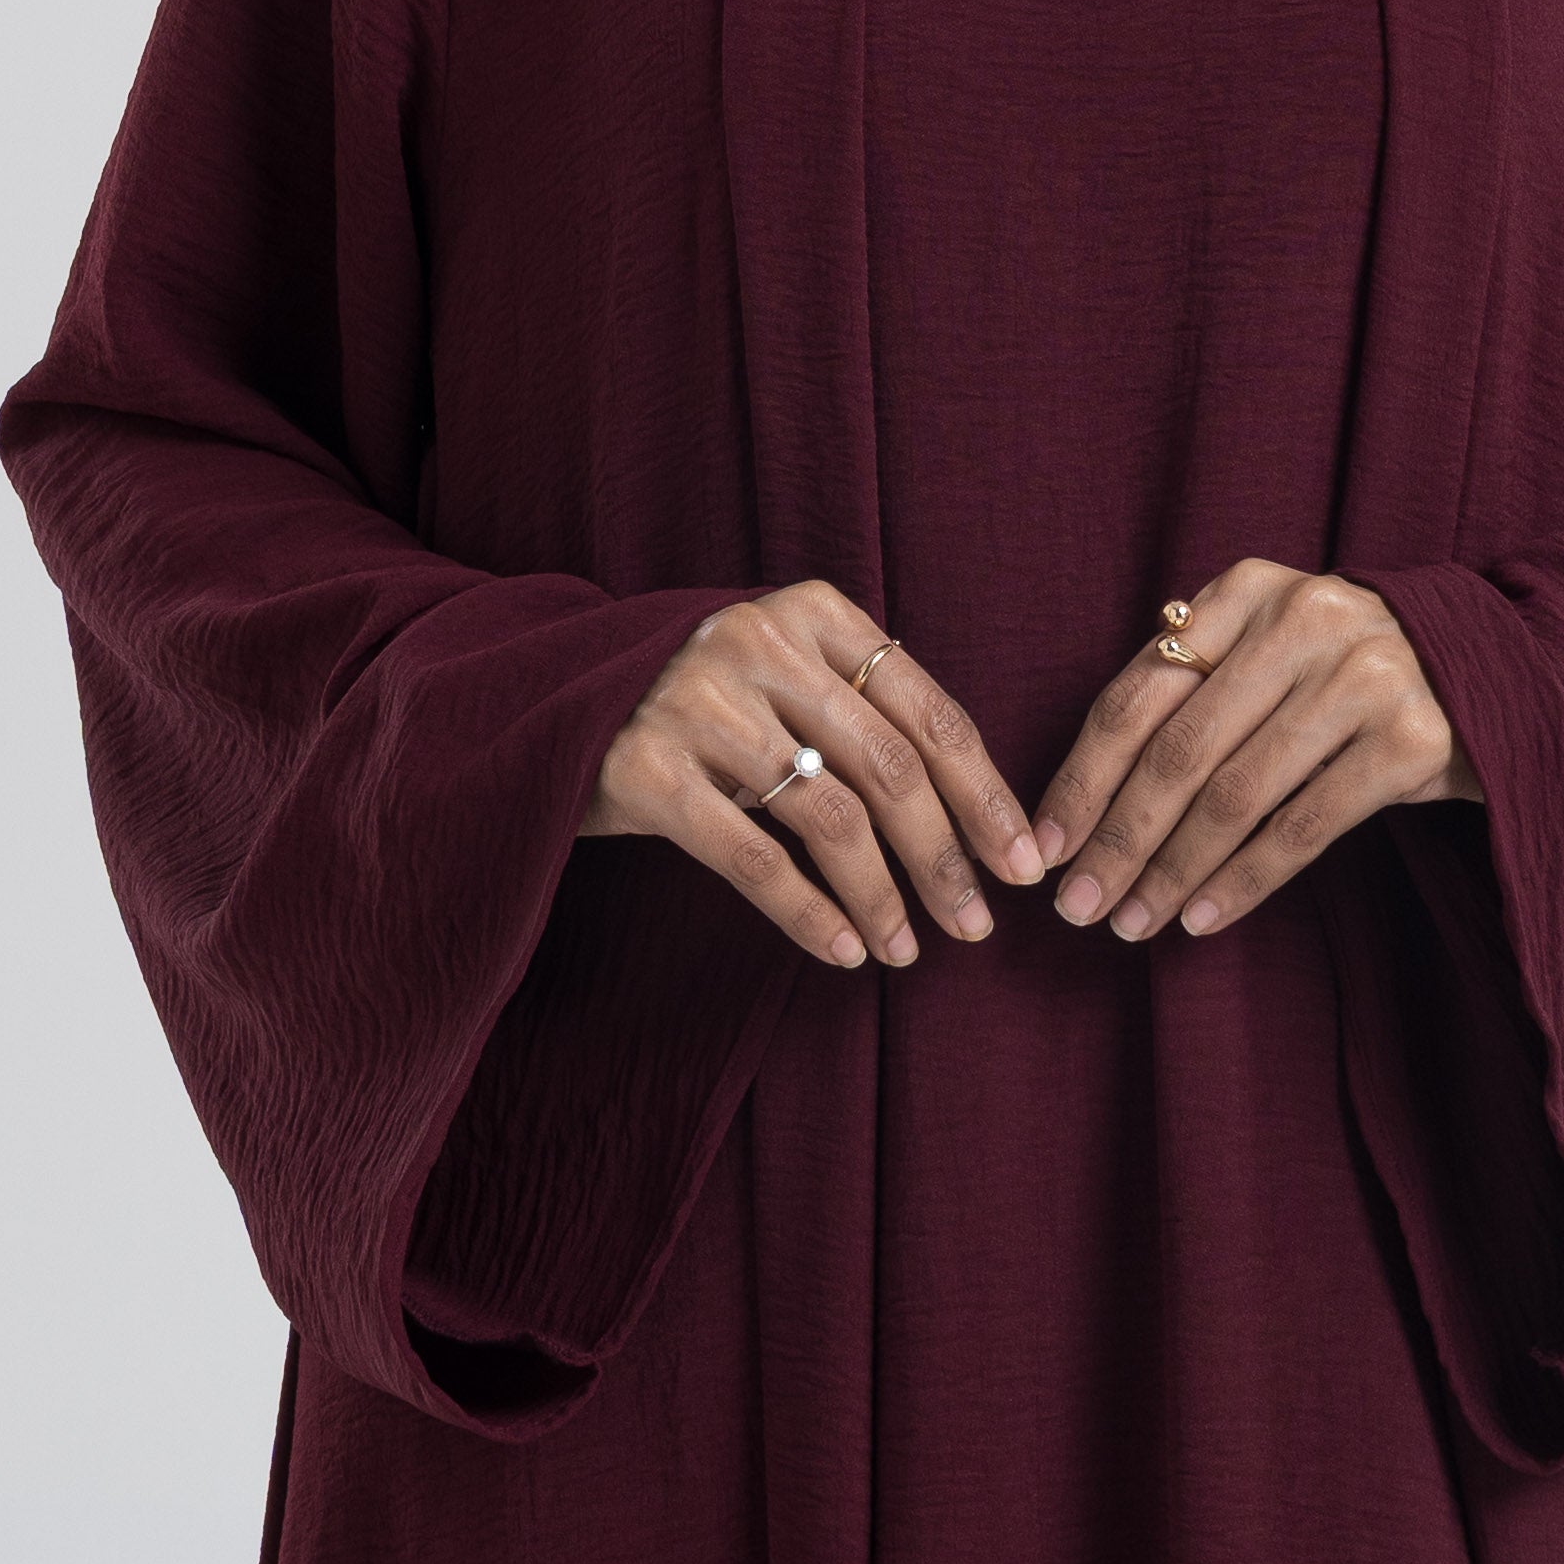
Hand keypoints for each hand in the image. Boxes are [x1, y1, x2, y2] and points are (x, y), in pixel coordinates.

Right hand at [582, 581, 1042, 968]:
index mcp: (811, 612)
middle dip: (946, 857)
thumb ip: (861, 707)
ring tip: (910, 950)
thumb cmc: (696, 700)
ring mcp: (695, 702)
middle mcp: (756, 643)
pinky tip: (846, 951)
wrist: (541, 699)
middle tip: (978, 923)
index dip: (984, 795)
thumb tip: (977, 813)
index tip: (1022, 862)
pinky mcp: (643, 769)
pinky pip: (755, 858)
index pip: (928, 710)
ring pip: (831, 817)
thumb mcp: (781, 671)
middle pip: (891, 767)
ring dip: (884, 896)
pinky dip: (812, 914)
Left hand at [1034, 560, 1481, 942]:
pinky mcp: (1411, 740)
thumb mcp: (1267, 648)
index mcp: (1246, 590)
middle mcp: (1304, 619)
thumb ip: (1189, 686)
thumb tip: (1080, 799)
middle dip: (1118, 838)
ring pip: (1235, 794)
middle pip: (1179, 750)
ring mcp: (1364, 676)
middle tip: (1077, 906)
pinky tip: (1201, 918)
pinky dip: (1243, 881)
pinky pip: (1303, 827)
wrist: (1492, 673)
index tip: (1045, 847)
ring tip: (1132, 923)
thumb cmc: (1344, 673)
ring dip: (1173, 871)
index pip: (1139, 693)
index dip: (1084, 778)